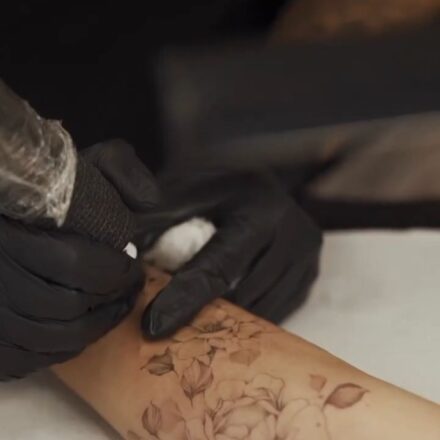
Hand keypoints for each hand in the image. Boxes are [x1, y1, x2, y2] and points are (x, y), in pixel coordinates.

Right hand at [0, 140, 157, 379]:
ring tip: (112, 311)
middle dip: (110, 301)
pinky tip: (76, 334)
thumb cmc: (31, 188)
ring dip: (90, 330)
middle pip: (65, 306)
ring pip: (46, 339)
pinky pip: (22, 358)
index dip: (116, 272)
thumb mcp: (75, 164)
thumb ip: (117, 170)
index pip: (77, 265)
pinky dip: (55, 352)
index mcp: (16, 233)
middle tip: (131, 289)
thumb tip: (151, 202)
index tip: (134, 266)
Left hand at [139, 170, 321, 338]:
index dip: (184, 300)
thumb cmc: (218, 185)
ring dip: (228, 319)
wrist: (259, 182)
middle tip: (169, 328)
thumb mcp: (186, 189)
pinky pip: (277, 311)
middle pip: (243, 296)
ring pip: (262, 310)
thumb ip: (156, 219)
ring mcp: (307, 259)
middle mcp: (294, 235)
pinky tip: (227, 310)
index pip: (218, 268)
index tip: (152, 328)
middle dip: (205, 316)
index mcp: (260, 211)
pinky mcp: (310, 276)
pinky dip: (248, 315)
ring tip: (198, 318)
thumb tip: (122, 257)